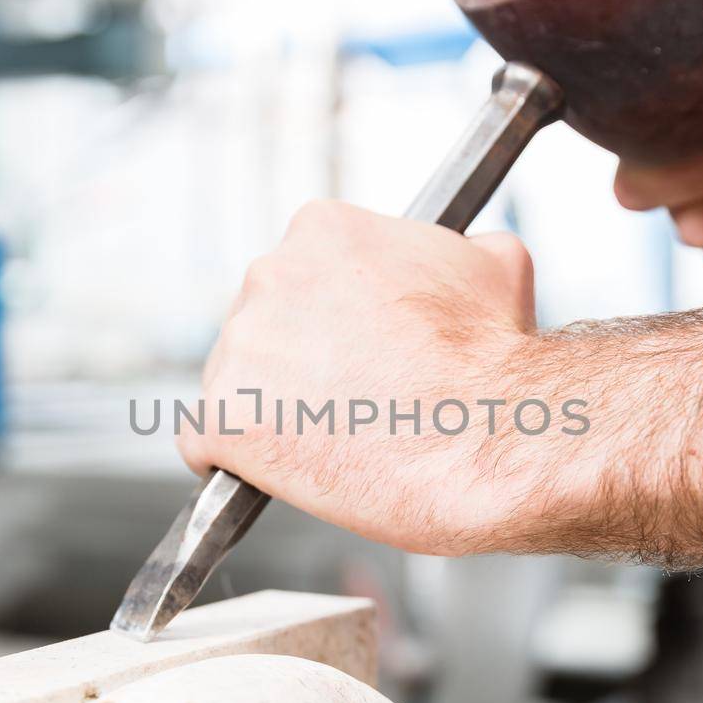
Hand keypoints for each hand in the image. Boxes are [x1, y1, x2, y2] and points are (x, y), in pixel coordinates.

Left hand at [177, 202, 586, 554]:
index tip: (355, 351)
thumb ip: (462, 251)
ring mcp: (239, 345)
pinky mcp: (221, 418)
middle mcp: (268, 273)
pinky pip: (204, 442)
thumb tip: (472, 251)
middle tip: (346, 400)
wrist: (485, 437)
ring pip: (235, 380)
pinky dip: (232, 461)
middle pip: (262, 323)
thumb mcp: (498, 266)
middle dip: (296, 361)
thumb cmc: (494, 361)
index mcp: (322, 229)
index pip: (302, 275)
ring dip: (269, 410)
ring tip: (328, 441)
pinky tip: (270, 472)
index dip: (330, 321)